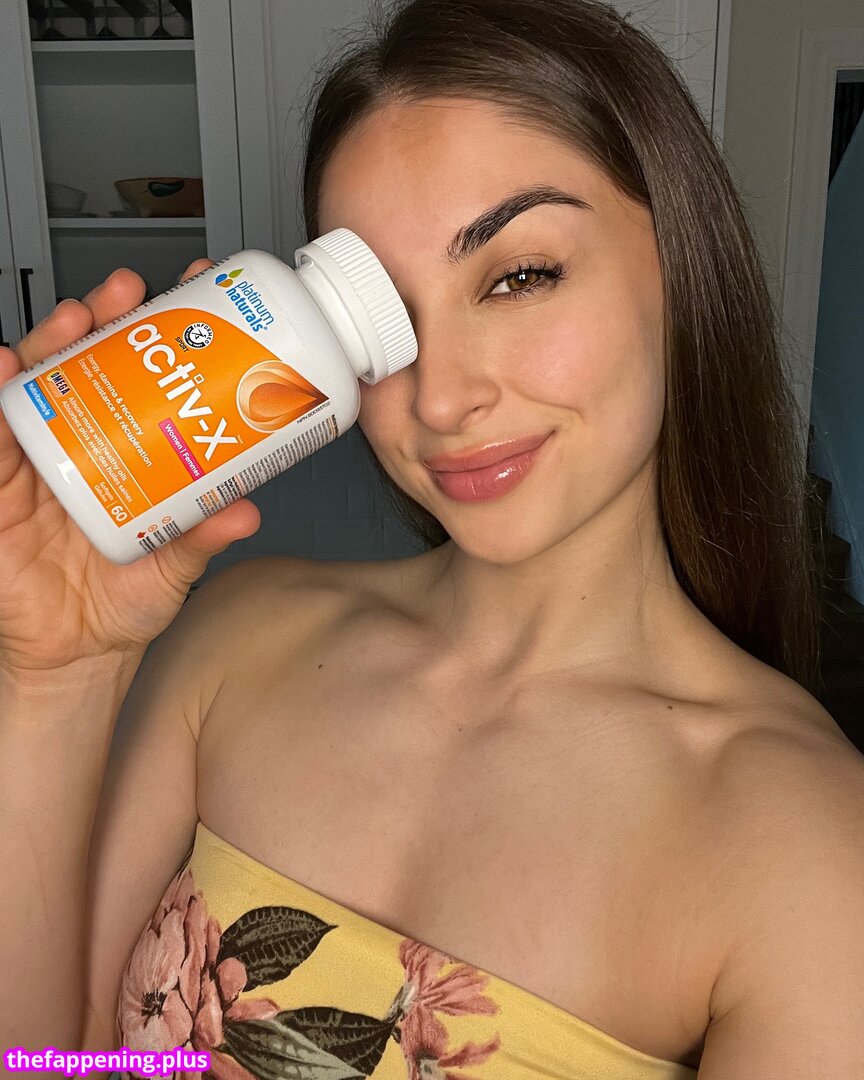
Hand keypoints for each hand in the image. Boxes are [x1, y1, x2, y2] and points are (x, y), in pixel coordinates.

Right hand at [0, 261, 260, 674]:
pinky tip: (4, 368)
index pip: (143, 378)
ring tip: (77, 320)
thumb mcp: (172, 568)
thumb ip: (202, 537)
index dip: (160, 334)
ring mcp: (35, 459)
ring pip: (37, 383)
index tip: (193, 298)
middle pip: (87, 362)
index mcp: (127, 453)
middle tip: (132, 294)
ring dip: (52, 342)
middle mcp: (82, 443)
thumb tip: (246, 511)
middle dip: (106, 318)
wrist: (72, 654)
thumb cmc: (122, 602)